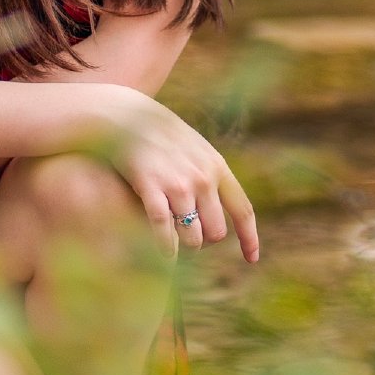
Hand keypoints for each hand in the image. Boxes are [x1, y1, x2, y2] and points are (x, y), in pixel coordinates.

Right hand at [92, 88, 259, 262]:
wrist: (124, 116)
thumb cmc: (159, 135)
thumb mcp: (195, 148)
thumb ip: (210, 173)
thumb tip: (224, 205)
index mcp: (217, 167)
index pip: (242, 210)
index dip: (249, 238)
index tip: (251, 259)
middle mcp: (202, 178)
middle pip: (216, 231)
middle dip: (206, 241)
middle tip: (192, 240)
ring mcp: (177, 184)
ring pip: (192, 237)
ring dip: (186, 246)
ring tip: (176, 246)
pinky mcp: (151, 189)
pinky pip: (164, 232)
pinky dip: (166, 248)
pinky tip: (164, 254)